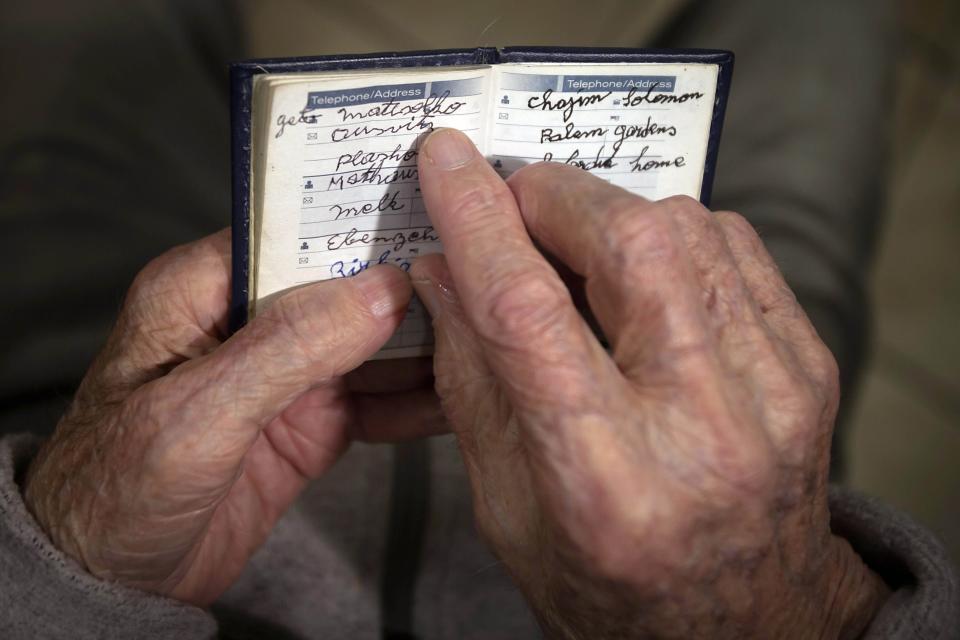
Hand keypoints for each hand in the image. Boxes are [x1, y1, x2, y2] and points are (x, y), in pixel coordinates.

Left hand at [24, 229, 443, 605]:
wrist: (110, 580)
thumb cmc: (112, 491)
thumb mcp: (195, 415)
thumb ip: (285, 350)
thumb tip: (378, 292)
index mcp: (205, 291)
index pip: (296, 233)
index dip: (363, 224)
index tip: (434, 218)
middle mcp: (251, 321)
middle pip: (347, 286)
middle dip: (411, 285)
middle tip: (482, 278)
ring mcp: (285, 374)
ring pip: (373, 343)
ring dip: (425, 344)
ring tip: (487, 335)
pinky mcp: (310, 423)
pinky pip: (377, 400)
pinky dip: (417, 400)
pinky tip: (459, 396)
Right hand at [410, 129, 888, 638]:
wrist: (743, 622)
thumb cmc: (611, 584)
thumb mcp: (508, 508)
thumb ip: (475, 382)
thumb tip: (445, 269)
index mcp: (606, 485)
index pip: (529, 316)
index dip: (478, 222)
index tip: (446, 160)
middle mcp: (703, 432)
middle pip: (632, 247)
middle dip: (554, 197)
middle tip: (513, 203)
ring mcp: (772, 394)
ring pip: (688, 230)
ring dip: (611, 214)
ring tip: (572, 248)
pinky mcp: (806, 368)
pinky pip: (734, 247)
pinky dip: (672, 233)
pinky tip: (641, 270)